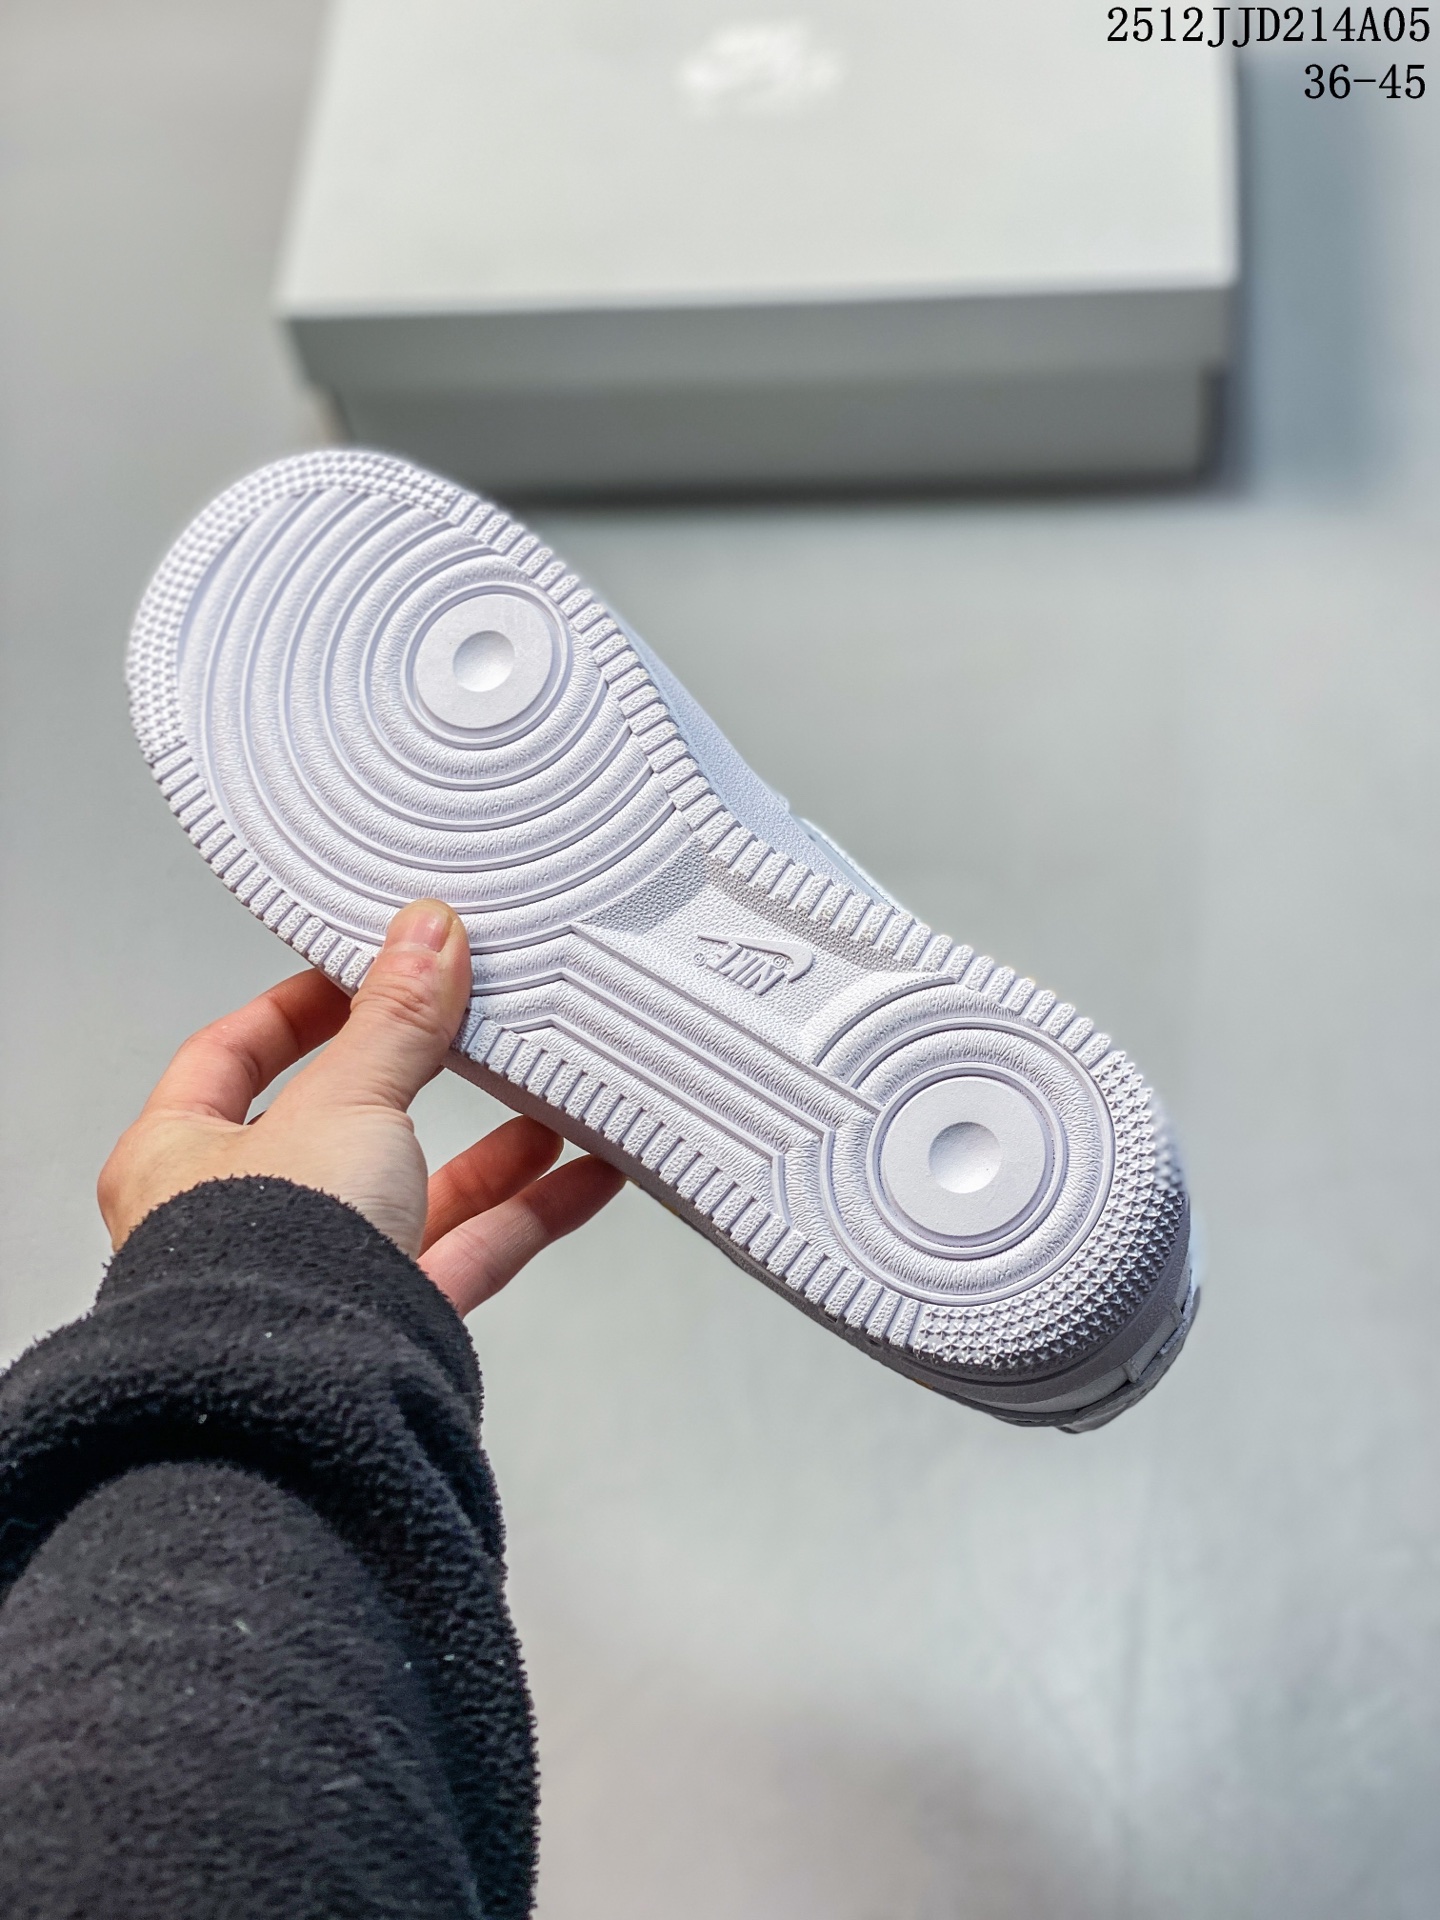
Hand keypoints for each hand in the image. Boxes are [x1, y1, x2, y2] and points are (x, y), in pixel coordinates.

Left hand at [97, 900, 623, 1315]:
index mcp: (179, 1157)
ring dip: (488, 1148)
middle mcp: (239, 1220)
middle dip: (417, 1077)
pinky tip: (585, 1176)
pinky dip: (526, 1215)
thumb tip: (427, 935)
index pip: (230, 1056)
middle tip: (470, 1025)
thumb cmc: (266, 1262)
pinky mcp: (385, 1325)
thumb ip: (396, 1022)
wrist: (299, 1405)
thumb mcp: (344, 1102)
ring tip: (550, 1097)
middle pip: (339, 1123)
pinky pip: (466, 1255)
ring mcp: (315, 1276)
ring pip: (412, 1193)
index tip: (364, 972)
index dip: (297, 1008)